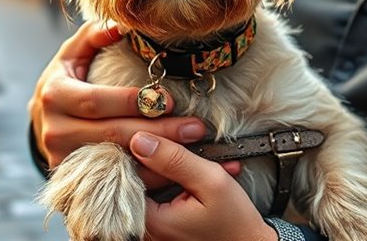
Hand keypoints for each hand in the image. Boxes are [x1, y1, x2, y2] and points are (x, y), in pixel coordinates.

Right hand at [29, 21, 208, 185]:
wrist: (44, 122)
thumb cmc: (67, 81)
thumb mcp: (72, 55)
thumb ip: (94, 36)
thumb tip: (122, 25)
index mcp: (55, 95)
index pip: (97, 101)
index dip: (134, 101)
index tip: (169, 99)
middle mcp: (55, 132)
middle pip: (113, 135)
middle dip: (159, 132)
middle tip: (196, 128)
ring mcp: (63, 161)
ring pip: (118, 163)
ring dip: (160, 161)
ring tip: (194, 150)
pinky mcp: (75, 180)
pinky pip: (117, 181)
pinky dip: (149, 179)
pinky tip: (176, 170)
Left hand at [130, 132, 276, 240]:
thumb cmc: (235, 221)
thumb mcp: (210, 182)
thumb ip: (174, 159)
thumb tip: (139, 139)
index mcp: (149, 220)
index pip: (131, 171)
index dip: (149, 148)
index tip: (172, 139)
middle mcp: (145, 226)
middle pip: (141, 176)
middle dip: (168, 157)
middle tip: (195, 149)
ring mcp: (154, 226)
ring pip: (154, 182)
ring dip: (178, 167)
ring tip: (206, 165)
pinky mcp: (164, 223)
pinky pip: (163, 193)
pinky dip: (180, 180)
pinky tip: (202, 175)